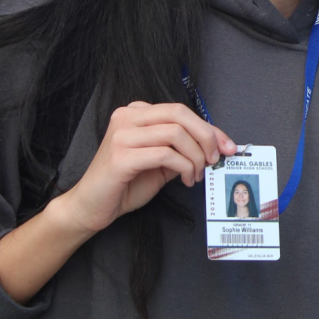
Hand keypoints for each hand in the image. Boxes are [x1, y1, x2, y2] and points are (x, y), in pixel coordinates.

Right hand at [58, 101, 236, 233]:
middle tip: (215, 159)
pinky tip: (186, 179)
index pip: (181, 111)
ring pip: (175, 133)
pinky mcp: (120, 157)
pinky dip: (183, 167)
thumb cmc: (125, 184)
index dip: (209, 127)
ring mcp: (121, 135)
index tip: (228, 145)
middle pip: (180, 114)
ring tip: (196, 174)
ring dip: (195, 157)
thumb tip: (215, 146)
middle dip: (206, 136)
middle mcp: (127, 117)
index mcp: (137, 113)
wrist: (91, 207)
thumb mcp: (161, 162)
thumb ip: (183, 149)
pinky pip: (165, 154)